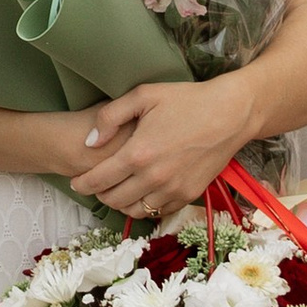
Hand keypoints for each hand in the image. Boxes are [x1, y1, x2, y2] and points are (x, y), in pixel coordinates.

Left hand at [66, 78, 255, 223]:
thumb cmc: (187, 100)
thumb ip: (110, 117)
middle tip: (95, 183)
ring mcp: (172, 189)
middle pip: (113, 199)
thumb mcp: (144, 95)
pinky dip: (144, 206)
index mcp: (138, 153)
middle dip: (98, 193)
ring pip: (134, 210)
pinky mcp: (188, 195)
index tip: (76, 181)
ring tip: (116, 189)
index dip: (82, 183)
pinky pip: (158, 211)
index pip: (98, 180)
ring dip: (120, 202)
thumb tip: (89, 142)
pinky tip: (141, 192)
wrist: (230, 114)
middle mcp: (153, 178)